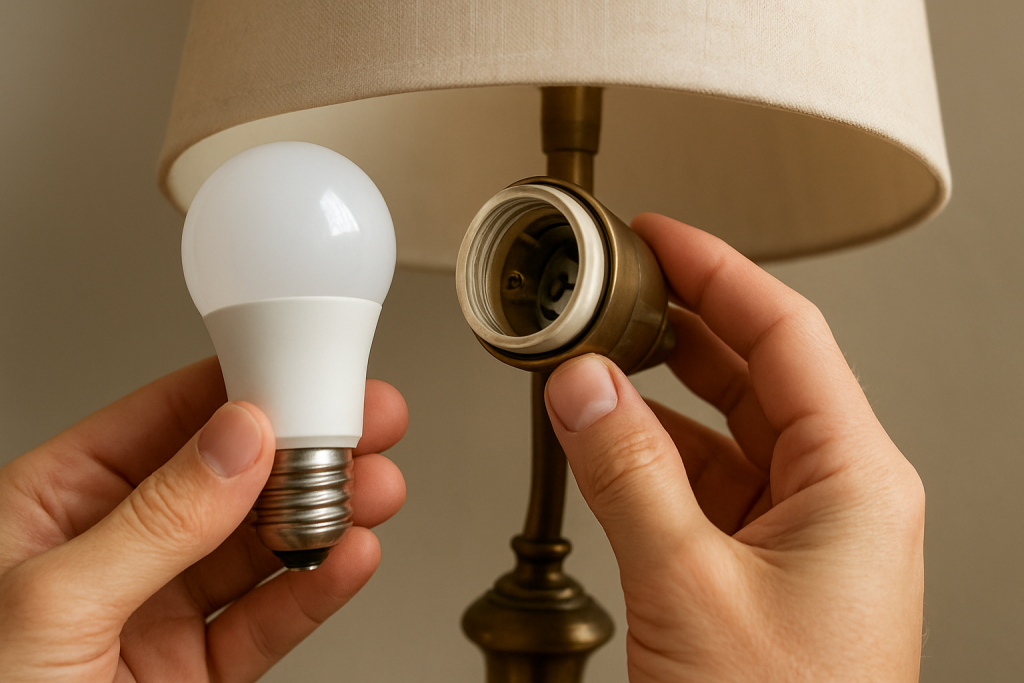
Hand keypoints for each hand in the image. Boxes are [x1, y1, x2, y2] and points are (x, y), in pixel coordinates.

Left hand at [0, 357, 406, 681]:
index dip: (239, 391)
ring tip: (375, 489)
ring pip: (259, 546)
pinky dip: (318, 588)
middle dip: (304, 449)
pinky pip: (268, 619)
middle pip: (229, 479)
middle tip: (365, 423)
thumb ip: (155, 519)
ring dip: (326, 514)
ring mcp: (161, 610)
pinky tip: (352, 556)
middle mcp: (116, 550)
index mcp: (54, 507)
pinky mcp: (198, 669)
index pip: (160, 422)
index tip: (303, 370)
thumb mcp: (51, 603)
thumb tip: (234, 440)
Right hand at [545, 215, 924, 681]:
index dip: (718, 271)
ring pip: (726, 429)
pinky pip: (706, 483)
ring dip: (660, 392)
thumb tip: (583, 384)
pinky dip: (653, 454)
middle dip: (684, 322)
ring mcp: (800, 535)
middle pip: (758, 372)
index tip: (662, 235)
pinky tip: (608, 437)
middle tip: (622, 283)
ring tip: (598, 356)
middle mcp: (838, 498)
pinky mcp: (761, 569)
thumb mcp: (689, 585)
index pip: (786, 334)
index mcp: (856, 480)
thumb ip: (629, 472)